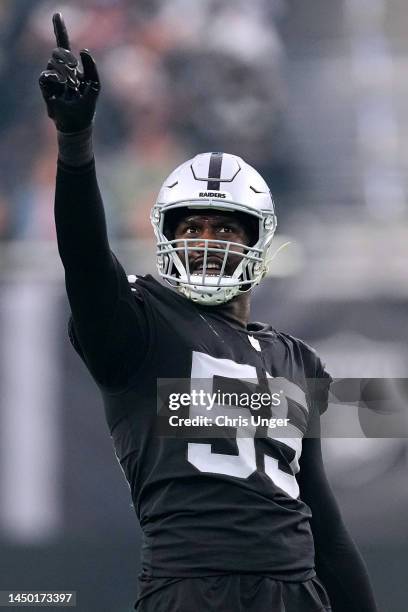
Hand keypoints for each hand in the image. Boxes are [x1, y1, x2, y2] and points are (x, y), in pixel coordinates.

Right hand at [39, 13, 99, 132]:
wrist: (76, 125)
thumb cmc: (87, 106)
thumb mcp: (95, 85)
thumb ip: (92, 67)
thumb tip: (83, 49)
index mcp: (72, 68)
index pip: (64, 46)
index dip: (60, 30)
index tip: (57, 15)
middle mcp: (60, 71)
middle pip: (60, 53)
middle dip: (67, 61)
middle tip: (74, 78)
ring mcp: (52, 79)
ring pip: (53, 63)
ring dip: (64, 74)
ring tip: (70, 89)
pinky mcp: (46, 88)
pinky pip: (45, 75)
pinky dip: (53, 78)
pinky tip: (59, 84)